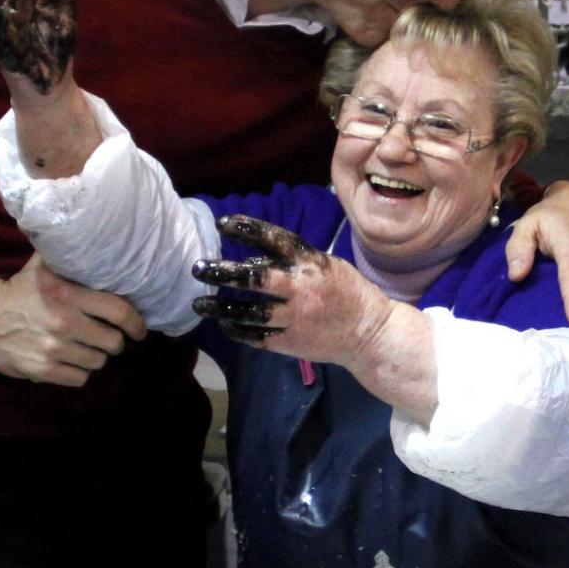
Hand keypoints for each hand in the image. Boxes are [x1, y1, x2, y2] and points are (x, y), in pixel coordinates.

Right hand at [0, 255, 145, 387]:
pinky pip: (79, 379)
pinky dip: (79, 372)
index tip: (139, 329)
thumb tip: (97, 238)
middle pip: (113, 342)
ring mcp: (53, 349)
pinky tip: (72, 362)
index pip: (118, 311)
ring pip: (97, 362)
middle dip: (114, 341)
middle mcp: (63, 323)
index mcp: (67, 294)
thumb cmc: (19, 288)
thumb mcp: (43, 266)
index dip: (135, 323)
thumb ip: (70, 257)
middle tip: (108, 337)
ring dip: (96, 356)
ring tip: (88, 349)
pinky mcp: (42, 371)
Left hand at [188, 215, 398, 366]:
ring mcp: (295, 318)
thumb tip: (254, 259)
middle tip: (198, 267)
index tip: (223, 224)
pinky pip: (256, 337)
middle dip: (224, 272)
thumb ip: (293, 261)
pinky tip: (222, 322)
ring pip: (250, 312)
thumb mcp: (327, 265)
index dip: (248, 229)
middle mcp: (301, 289)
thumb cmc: (347, 292)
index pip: (275, 240)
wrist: (370, 334)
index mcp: (311, 264)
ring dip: (221, 307)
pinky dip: (236, 329)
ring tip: (199, 303)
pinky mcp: (291, 343)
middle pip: (256, 278)